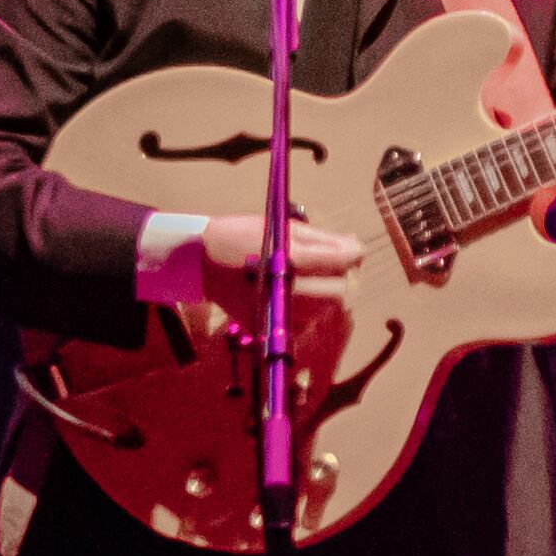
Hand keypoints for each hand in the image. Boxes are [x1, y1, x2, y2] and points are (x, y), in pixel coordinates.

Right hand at [177, 212, 364, 352]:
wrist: (199, 261)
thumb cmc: (241, 237)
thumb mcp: (281, 227)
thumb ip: (323, 239)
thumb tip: (357, 248)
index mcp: (290, 259)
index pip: (343, 262)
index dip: (354, 254)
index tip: (352, 249)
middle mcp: (286, 289)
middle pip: (341, 293)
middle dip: (344, 278)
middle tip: (332, 265)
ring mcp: (275, 312)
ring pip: (325, 311)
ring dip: (326, 294)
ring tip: (308, 279)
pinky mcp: (266, 328)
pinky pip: (304, 326)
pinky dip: (307, 312)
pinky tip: (293, 296)